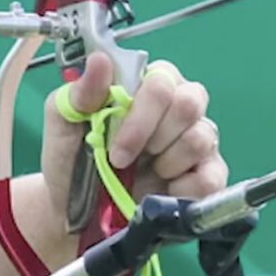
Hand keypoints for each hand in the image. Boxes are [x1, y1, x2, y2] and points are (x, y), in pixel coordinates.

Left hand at [40, 52, 228, 221]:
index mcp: (147, 86)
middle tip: (124, 161)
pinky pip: (211, 176)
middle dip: (153, 138)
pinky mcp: (209, 176)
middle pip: (189, 104)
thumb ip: (80, 92)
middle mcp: (179, 107)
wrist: (76, 213)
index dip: (141, 115)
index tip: (115, 149)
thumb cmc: (72, 161)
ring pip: (200, 138)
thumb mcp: (64, 124)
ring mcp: (198, 141)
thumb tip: (100, 61)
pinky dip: (184, 189)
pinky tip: (162, 193)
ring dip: (166, 163)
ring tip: (143, 176)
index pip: (161, 81)